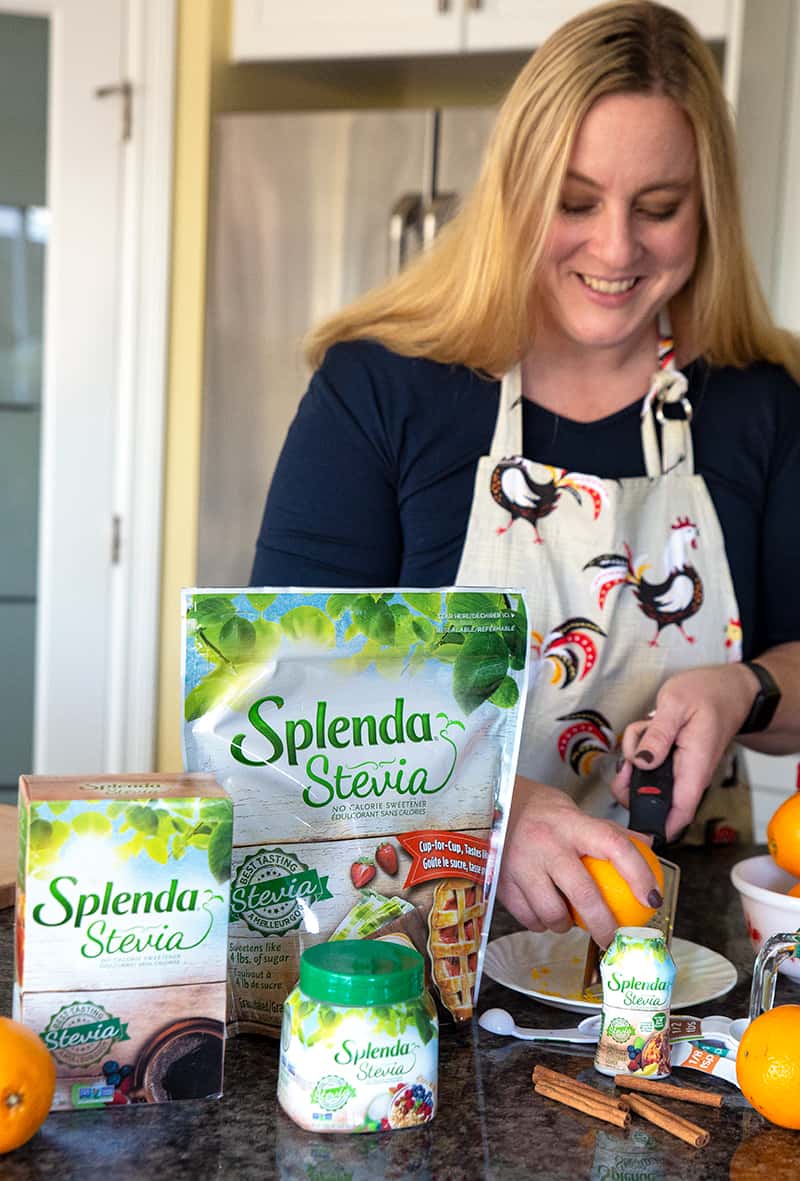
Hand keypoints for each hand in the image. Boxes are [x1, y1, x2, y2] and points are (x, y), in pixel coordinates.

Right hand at [497, 777, 662, 948]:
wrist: (491, 804)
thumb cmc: (539, 811)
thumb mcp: (574, 812)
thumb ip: (607, 831)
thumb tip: (646, 846)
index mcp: (571, 823)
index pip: (614, 845)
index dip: (638, 874)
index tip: (652, 897)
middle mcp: (547, 843)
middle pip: (584, 893)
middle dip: (605, 925)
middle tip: (613, 938)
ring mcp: (521, 864)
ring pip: (552, 913)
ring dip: (566, 925)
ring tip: (569, 920)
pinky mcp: (501, 881)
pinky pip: (527, 917)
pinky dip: (540, 922)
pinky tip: (543, 914)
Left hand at [612, 663, 755, 839]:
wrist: (727, 689)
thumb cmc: (708, 694)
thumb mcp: (676, 705)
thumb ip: (657, 735)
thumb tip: (642, 762)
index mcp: (694, 767)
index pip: (678, 814)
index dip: (655, 827)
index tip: (632, 825)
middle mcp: (689, 775)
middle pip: (653, 800)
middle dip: (630, 783)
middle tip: (628, 756)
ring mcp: (680, 770)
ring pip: (645, 780)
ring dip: (634, 758)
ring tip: (644, 730)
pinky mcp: (672, 762)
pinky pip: (647, 764)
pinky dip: (639, 748)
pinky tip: (647, 729)